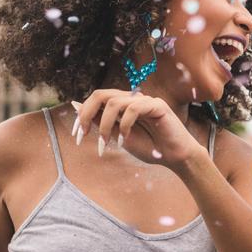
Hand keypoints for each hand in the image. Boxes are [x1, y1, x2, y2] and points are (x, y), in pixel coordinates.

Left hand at [73, 90, 204, 166]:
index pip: (96, 99)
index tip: (76, 136)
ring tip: (106, 144)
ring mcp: (145, 100)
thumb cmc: (150, 147)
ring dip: (105, 126)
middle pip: (101, 94)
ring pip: (115, 102)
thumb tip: (76, 106)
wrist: (174, 157)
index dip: (82, 115)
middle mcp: (133, 99)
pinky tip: (125, 140)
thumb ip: (100, 121)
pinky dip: (125, 125)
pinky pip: (134, 108)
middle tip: (83, 135)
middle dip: (87, 114)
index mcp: (123, 104)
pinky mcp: (157, 105)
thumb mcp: (117, 136)